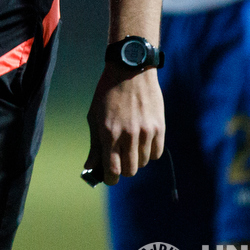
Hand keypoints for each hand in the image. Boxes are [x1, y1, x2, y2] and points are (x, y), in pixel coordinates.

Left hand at [84, 64, 164, 184]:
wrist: (131, 70)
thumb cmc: (107, 94)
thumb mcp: (94, 117)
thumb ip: (94, 145)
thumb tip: (90, 167)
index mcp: (109, 133)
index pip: (113, 170)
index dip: (110, 178)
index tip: (109, 177)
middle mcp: (129, 135)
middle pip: (129, 170)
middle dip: (122, 169)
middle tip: (118, 160)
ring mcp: (146, 132)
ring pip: (142, 163)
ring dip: (135, 159)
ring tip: (129, 144)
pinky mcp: (159, 127)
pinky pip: (156, 153)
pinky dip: (149, 152)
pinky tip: (142, 142)